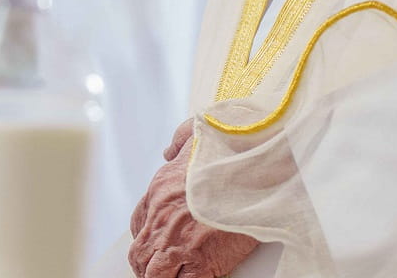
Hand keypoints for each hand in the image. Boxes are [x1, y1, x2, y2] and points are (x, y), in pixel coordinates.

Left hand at [128, 119, 259, 277]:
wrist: (257, 164)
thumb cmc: (233, 148)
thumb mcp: (198, 133)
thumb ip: (180, 141)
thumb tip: (169, 150)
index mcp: (160, 190)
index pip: (139, 224)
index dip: (147, 239)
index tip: (156, 245)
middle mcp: (162, 218)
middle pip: (141, 254)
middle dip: (149, 265)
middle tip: (161, 270)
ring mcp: (179, 242)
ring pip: (155, 274)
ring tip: (175, 277)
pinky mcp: (202, 260)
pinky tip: (195, 277)